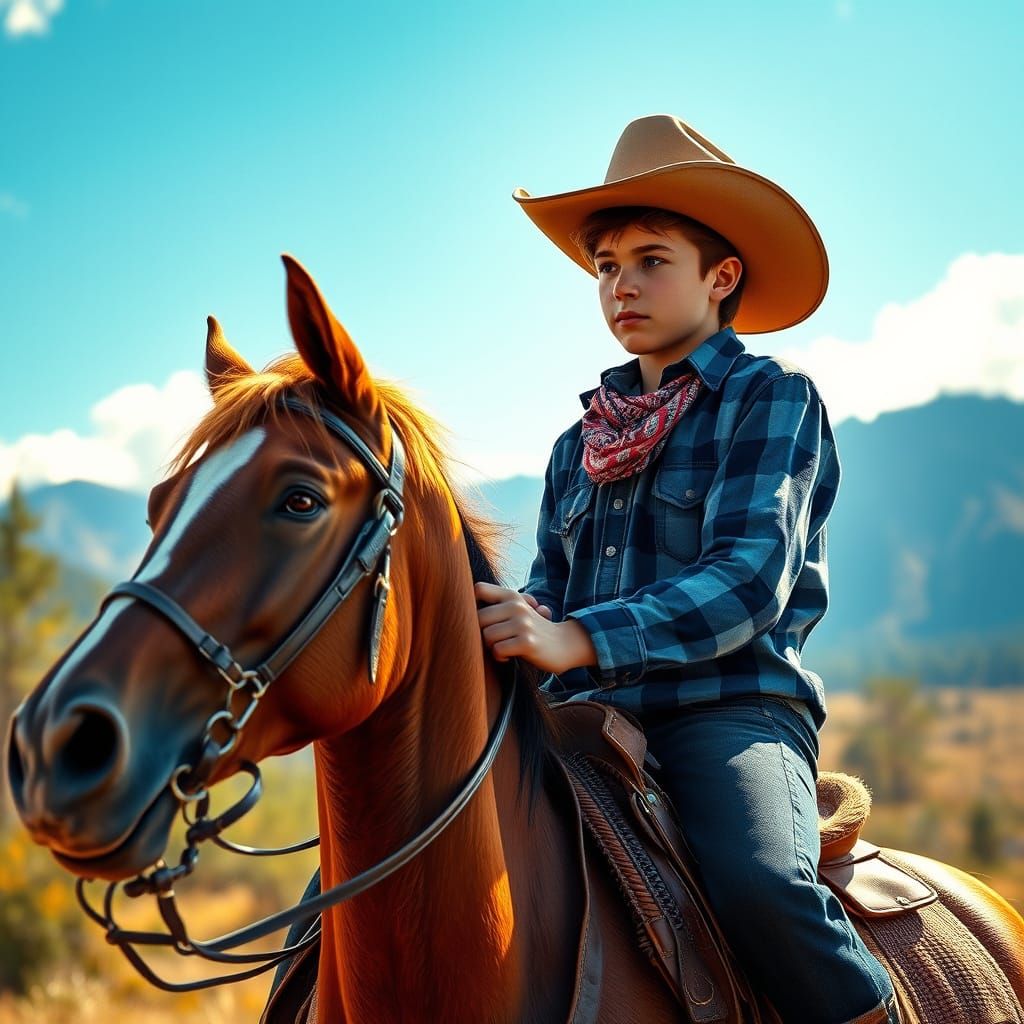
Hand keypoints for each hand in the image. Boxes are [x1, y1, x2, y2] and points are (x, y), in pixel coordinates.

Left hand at [474, 582, 596, 674]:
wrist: (565, 643)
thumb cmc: (532, 629)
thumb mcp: (517, 610)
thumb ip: (496, 605)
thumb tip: (462, 607)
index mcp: (511, 595)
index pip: (479, 589)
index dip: (471, 605)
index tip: (479, 620)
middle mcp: (516, 606)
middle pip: (477, 618)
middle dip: (481, 634)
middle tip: (493, 641)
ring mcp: (523, 623)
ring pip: (487, 636)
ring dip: (491, 647)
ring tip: (502, 648)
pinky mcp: (527, 642)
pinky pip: (498, 650)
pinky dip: (500, 657)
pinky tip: (508, 656)